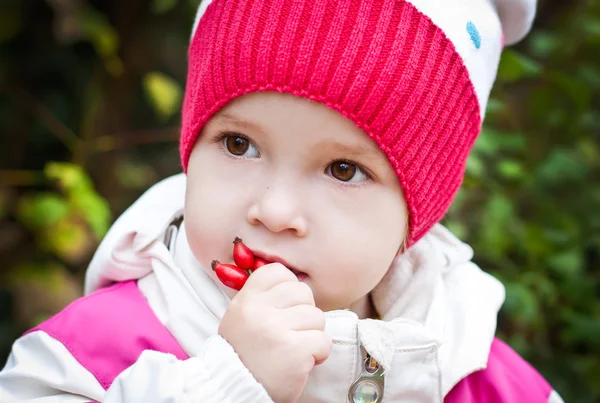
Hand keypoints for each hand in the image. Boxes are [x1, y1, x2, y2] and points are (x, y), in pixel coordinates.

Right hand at [219, 263, 331, 402]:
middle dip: (304, 312)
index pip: (278, 271)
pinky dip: (319, 353)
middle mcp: (259, 311)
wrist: (235, 390)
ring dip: (312, 334)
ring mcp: (277, 330)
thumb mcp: (240, 317)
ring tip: (295, 347)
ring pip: (317, 316)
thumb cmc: (244, 353)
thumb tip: (293, 280)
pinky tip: (303, 360)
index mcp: (246, 299)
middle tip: (292, 330)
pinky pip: (323, 340)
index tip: (286, 305)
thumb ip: (262, 297)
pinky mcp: (294, 350)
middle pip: (303, 292)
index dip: (289, 286)